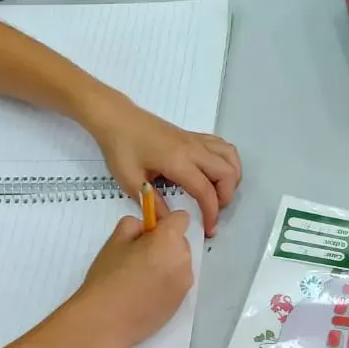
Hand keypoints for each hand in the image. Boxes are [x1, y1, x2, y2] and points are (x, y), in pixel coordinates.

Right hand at [75, 210, 193, 347]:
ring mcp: (184, 284)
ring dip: (166, 265)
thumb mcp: (115, 241)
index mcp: (170, 240)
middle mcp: (184, 260)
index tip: (148, 233)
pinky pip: (177, 284)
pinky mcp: (180, 304)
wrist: (105, 322)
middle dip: (164, 245)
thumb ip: (133, 225)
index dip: (165, 222)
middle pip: (180, 242)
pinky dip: (166, 284)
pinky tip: (144, 295)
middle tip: (138, 257)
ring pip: (179, 264)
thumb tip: (144, 228)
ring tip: (140, 279)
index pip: (181, 218)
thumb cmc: (109, 277)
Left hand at [87, 98, 241, 236]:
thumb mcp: (130, 180)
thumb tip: (168, 221)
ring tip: (218, 192)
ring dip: (230, 177)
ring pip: (229, 156)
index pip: (206, 190)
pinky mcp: (193, 135)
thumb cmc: (121, 148)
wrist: (118, 118)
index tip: (209, 229)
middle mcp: (193, 149)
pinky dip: (226, 161)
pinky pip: (221, 146)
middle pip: (227, 172)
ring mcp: (195, 140)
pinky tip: (213, 173)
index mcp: (178, 161)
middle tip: (212, 211)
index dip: (211, 212)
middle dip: (226, 196)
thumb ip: (152, 203)